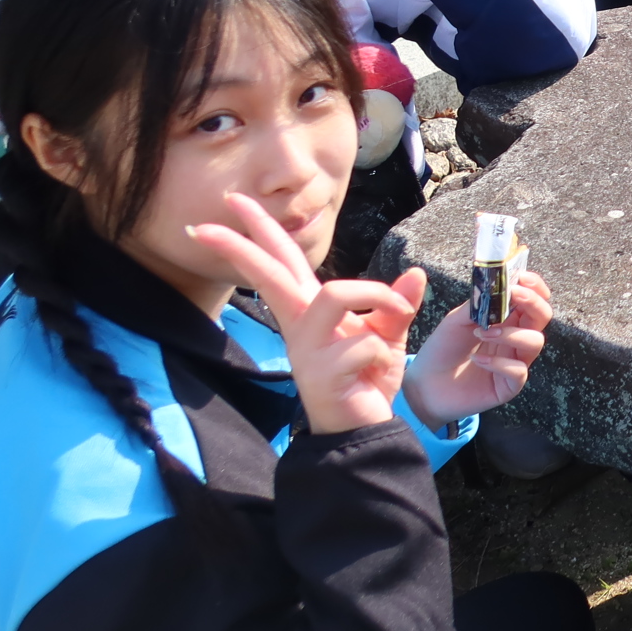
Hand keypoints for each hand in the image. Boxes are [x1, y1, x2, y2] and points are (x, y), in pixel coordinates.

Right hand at [189, 191, 420, 433]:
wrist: (365, 427)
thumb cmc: (366, 378)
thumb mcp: (386, 333)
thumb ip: (395, 303)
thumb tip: (414, 272)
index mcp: (309, 309)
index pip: (281, 262)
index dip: (259, 231)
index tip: (230, 202)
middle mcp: (300, 324)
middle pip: (271, 272)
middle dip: (244, 242)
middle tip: (217, 211)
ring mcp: (307, 349)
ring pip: (335, 293)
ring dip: (375, 295)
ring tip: (398, 311)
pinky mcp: (322, 373)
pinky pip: (365, 341)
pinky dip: (384, 350)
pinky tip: (376, 371)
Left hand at [403, 269, 552, 429]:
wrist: (425, 384)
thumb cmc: (443, 348)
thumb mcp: (457, 319)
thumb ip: (479, 304)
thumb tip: (499, 290)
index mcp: (506, 318)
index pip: (533, 298)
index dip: (534, 286)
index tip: (522, 278)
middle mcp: (515, 338)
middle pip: (542, 316)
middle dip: (533, 303)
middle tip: (515, 296)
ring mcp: (515, 361)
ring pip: (535, 341)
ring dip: (511, 333)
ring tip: (481, 333)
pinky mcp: (509, 385)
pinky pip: (518, 371)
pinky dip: (499, 363)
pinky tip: (478, 359)